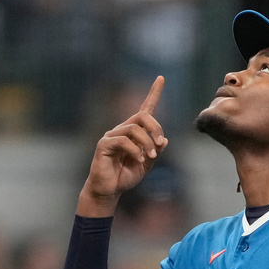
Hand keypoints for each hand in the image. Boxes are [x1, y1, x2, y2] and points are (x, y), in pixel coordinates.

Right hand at [78, 76, 168, 216]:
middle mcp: (122, 130)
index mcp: (134, 133)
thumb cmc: (125, 176)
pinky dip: (135, 150)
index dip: (153, 93)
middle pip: (141, 116)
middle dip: (155, 127)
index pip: (145, 109)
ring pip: (133, 128)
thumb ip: (155, 151)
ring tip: (150, 156)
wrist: (109, 190)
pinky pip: (122, 140)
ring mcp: (112, 136)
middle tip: (160, 143)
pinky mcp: (104, 145)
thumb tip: (164, 139)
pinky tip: (138, 159)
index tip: (161, 78)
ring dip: (146, 142)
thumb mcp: (147, 164)